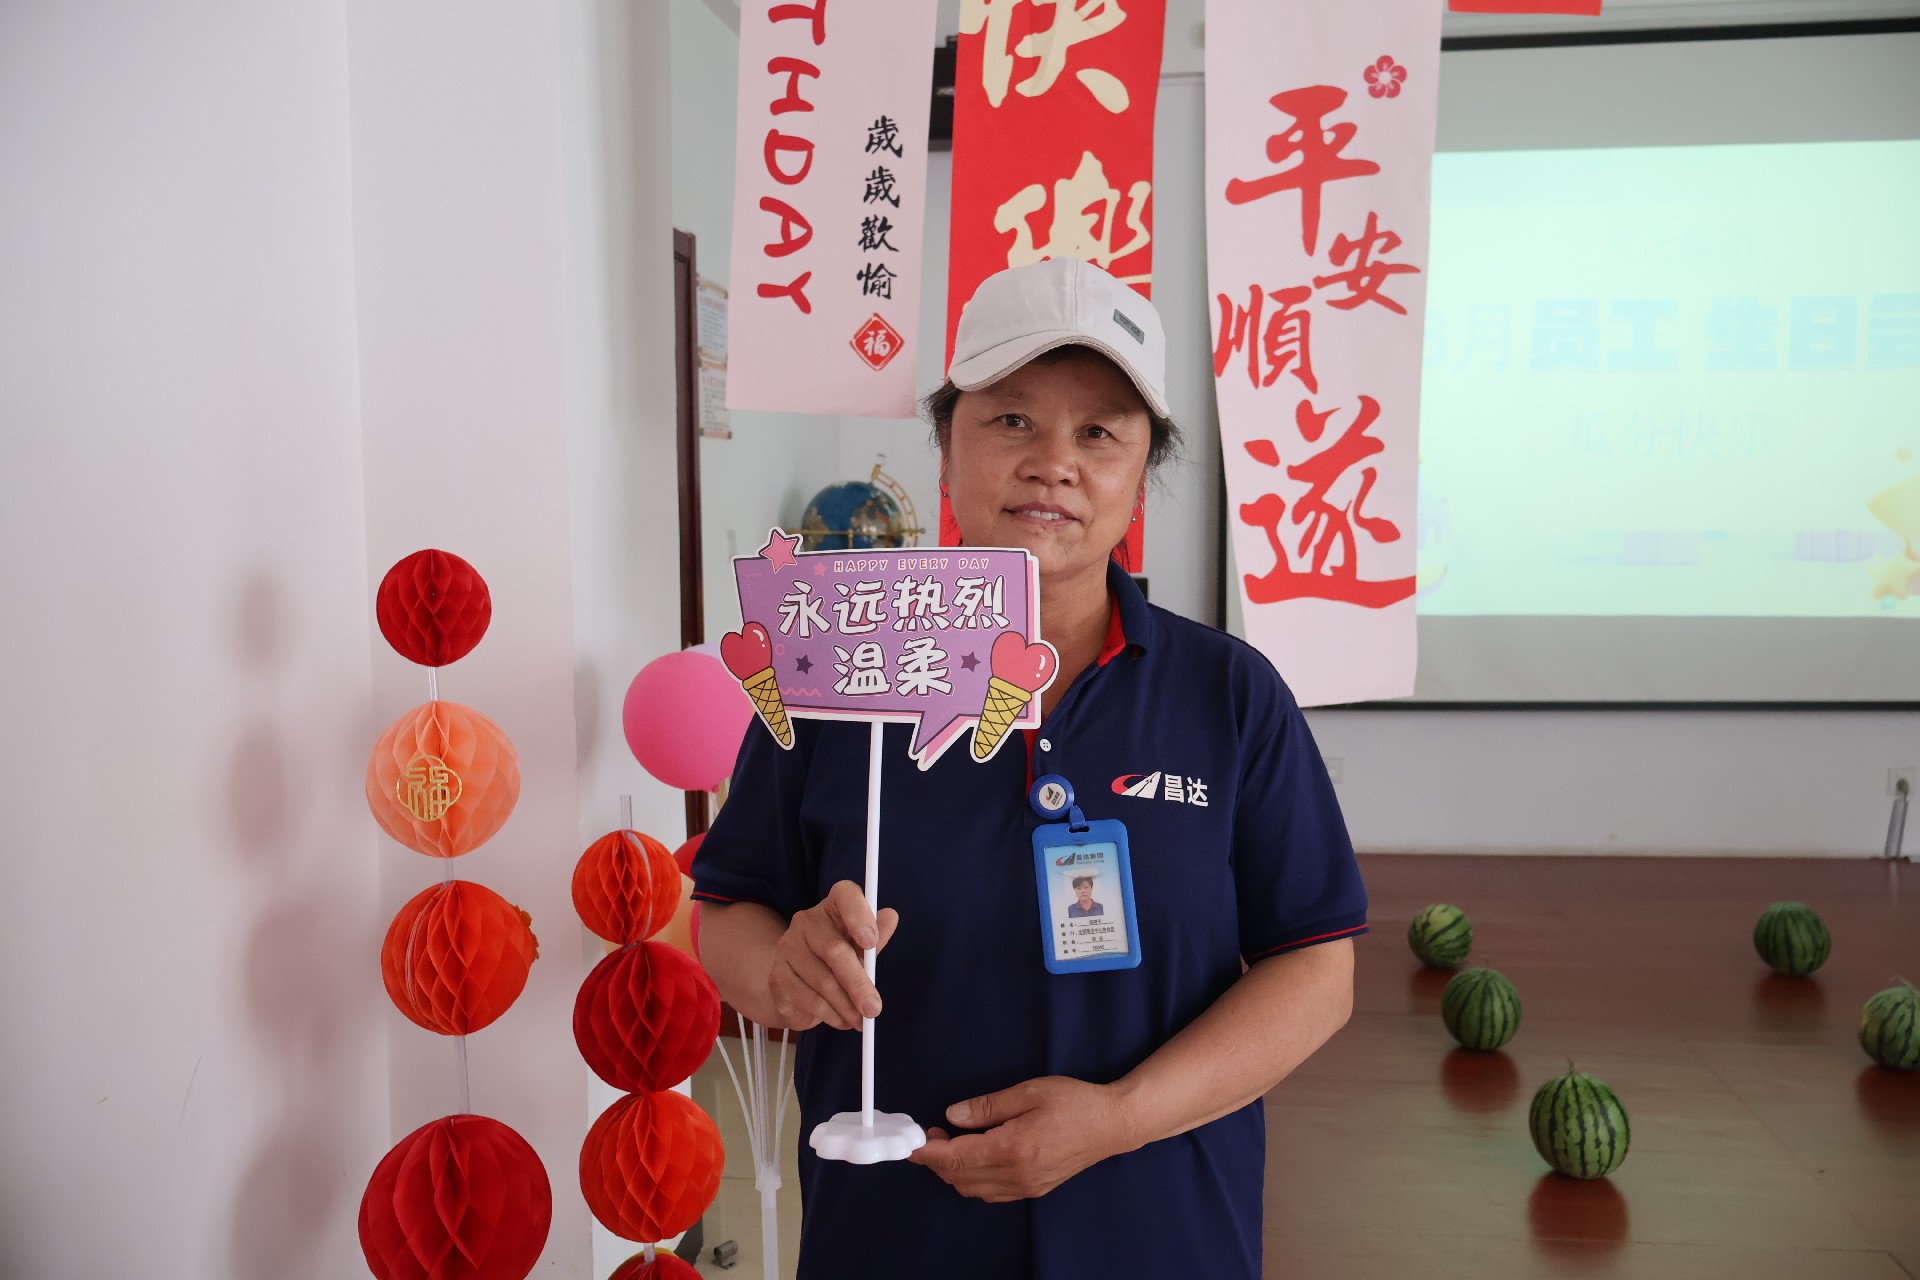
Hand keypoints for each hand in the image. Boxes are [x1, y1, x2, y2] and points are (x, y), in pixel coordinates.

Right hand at [769, 880, 898, 1031]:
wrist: (796, 983)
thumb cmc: (836, 961)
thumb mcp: (860, 948)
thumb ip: (876, 936)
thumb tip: (890, 917)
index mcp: (832, 908)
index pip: (844, 895)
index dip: (858, 915)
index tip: (871, 942)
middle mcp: (806, 922)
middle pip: (834, 949)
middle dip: (858, 983)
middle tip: (873, 1008)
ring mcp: (787, 948)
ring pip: (823, 981)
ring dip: (846, 1006)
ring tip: (861, 1020)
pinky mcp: (778, 977)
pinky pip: (809, 1000)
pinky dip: (831, 1015)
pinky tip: (841, 1020)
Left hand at [909, 1076, 1132, 1201]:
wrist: (1112, 1125)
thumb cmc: (1074, 1102)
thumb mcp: (1028, 1092)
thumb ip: (988, 1107)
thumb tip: (953, 1116)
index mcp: (1012, 1149)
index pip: (957, 1158)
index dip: (928, 1153)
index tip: (911, 1144)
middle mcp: (1016, 1175)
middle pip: (960, 1178)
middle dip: (937, 1160)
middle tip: (931, 1134)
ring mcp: (1025, 1187)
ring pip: (973, 1190)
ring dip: (954, 1171)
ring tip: (952, 1142)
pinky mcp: (1034, 1189)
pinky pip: (991, 1193)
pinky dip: (974, 1179)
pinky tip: (976, 1157)